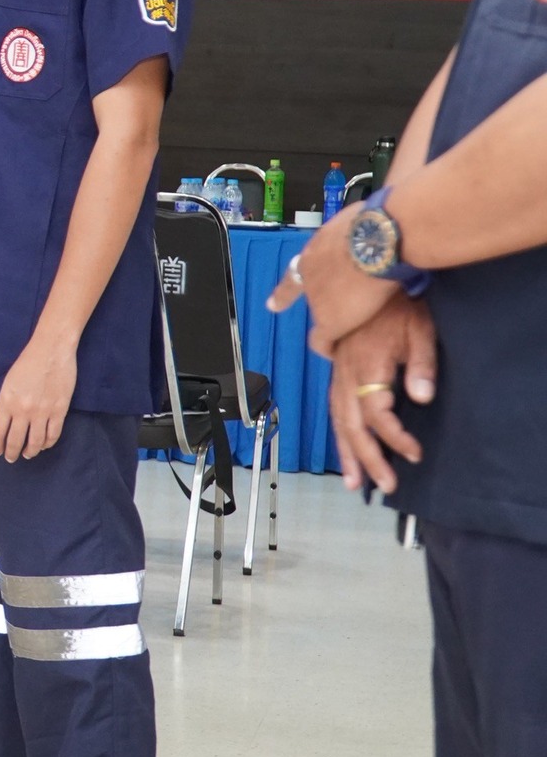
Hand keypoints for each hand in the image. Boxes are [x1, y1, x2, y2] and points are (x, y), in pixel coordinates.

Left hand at [0, 331, 76, 461]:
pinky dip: (47, 443)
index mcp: (7, 402)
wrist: (51, 351)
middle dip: (12, 452)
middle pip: (15, 440)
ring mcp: (42, 412)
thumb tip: (8, 421)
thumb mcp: (9, 382)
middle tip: (11, 458)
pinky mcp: (59, 411)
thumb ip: (7, 403)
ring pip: (35, 442)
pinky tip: (43, 445)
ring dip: (30, 452)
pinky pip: (53, 435)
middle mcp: (23, 411)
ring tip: (28, 454)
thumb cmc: (27, 362)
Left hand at [266, 204, 397, 357]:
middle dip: (327, 298)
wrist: (379, 240)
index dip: (285, 292)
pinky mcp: (330, 320)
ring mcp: (316, 298)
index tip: (271, 306)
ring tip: (359, 317)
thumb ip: (357, 231)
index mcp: (315, 250)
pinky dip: (328, 347)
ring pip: (324, 313)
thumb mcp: (360, 221)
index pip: (296, 273)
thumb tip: (373, 223)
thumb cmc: (378, 224)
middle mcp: (309, 274)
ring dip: (339, 315)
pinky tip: (332, 353)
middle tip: (347, 298)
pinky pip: (324, 341)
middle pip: (313, 294)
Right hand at [327, 293, 437, 494]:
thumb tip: (422, 397)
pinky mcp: (337, 366)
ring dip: (345, 450)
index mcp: (366, 366)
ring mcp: (338, 370)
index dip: (395, 438)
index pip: (377, 414)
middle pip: (351, 424)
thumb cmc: (398, 301)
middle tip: (382, 484)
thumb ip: (421, 366)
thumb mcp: (420, 330)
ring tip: (353, 480)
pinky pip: (333, 405)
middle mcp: (346, 372)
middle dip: (366, 458)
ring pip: (336, 418)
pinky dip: (337, 429)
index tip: (413, 452)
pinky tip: (343, 442)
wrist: (369, 272)